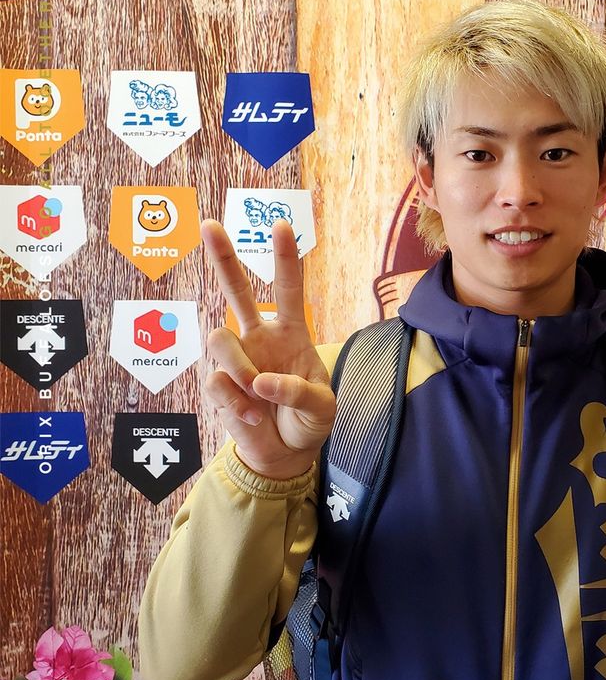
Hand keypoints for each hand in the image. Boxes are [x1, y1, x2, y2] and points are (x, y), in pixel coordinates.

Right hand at [201, 218, 335, 479]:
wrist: (285, 454)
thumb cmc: (308, 421)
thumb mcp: (323, 408)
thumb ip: (300, 392)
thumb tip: (261, 381)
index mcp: (291, 334)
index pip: (288, 290)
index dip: (285, 259)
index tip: (282, 226)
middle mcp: (259, 339)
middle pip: (236, 291)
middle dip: (223, 258)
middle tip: (209, 224)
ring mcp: (235, 360)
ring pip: (219, 339)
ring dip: (239, 366)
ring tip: (257, 394)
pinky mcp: (217, 385)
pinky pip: (216, 382)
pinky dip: (237, 403)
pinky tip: (253, 417)